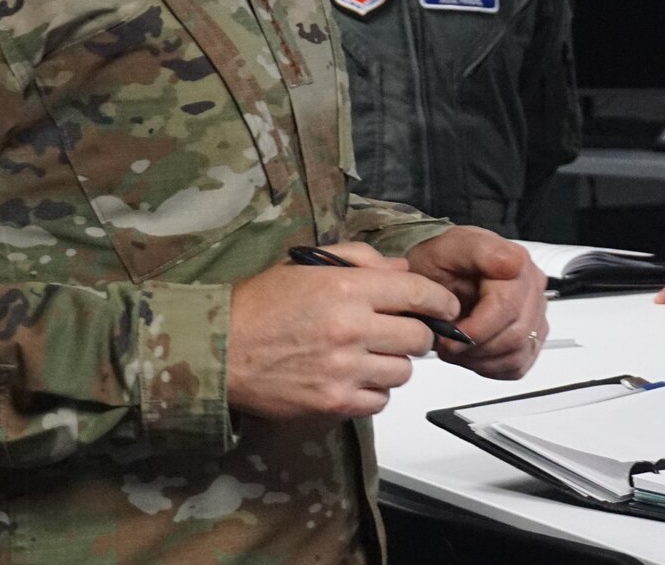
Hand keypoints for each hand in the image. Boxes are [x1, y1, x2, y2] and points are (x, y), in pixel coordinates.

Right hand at [227, 241, 461, 420]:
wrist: (219, 349)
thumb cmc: (261, 304)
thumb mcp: (309, 265)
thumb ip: (361, 261)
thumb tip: (402, 270)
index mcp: (348, 288)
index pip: (419, 294)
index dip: (441, 302)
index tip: (446, 308)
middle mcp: (351, 328)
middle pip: (419, 338)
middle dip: (417, 334)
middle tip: (402, 332)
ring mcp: (343, 369)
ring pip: (402, 372)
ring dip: (394, 363)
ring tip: (371, 355)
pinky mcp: (332, 403)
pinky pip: (379, 401)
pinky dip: (374, 392)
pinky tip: (356, 378)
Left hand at [405, 226, 547, 379]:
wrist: (439, 271)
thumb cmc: (442, 261)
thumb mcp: (447, 249)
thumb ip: (478, 252)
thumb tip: (511, 263)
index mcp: (517, 263)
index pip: (507, 308)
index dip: (476, 330)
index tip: (448, 335)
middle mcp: (532, 288)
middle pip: (514, 335)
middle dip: (474, 347)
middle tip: (446, 343)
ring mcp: (535, 313)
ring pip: (517, 354)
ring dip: (480, 359)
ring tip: (456, 347)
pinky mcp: (531, 336)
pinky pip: (518, 365)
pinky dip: (490, 366)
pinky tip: (472, 352)